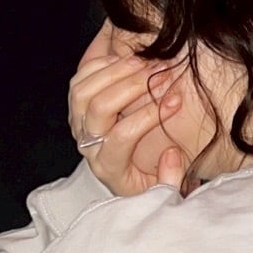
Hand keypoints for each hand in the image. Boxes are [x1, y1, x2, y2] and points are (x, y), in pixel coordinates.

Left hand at [67, 24, 189, 196]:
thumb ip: (170, 180)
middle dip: (131, 85)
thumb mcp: (161, 192)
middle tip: (160, 72)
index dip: (149, 115)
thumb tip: (170, 154)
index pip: (123, 135)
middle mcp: (89, 145)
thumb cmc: (145, 181)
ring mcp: (79, 125)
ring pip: (82, 91)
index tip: (175, 101)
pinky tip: (124, 59)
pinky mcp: (77, 109)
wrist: (125, 178)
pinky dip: (98, 65)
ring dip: (114, 71)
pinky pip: (78, 80)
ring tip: (143, 62)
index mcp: (109, 167)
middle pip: (98, 107)